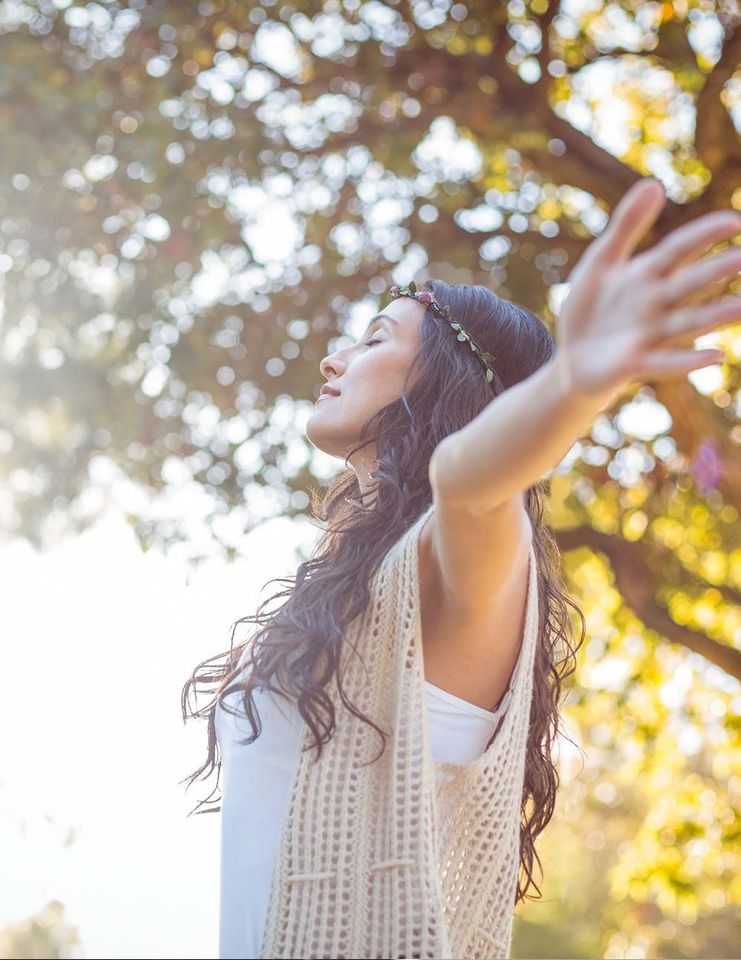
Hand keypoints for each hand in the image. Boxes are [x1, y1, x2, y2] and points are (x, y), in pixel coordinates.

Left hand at [555, 177, 740, 407]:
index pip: (680, 249)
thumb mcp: (601, 262)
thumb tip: (654, 183)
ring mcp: (648, 334)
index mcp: (647, 275)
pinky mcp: (635, 363)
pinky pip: (666, 361)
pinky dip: (688, 361)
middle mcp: (655, 303)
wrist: (571, 359)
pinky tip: (716, 356)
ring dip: (715, 316)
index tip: (735, 221)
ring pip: (687, 322)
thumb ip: (626, 226)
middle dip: (716, 271)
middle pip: (690, 284)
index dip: (704, 234)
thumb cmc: (589, 308)